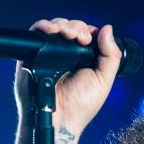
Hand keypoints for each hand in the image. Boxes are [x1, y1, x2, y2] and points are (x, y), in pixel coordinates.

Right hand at [14, 18, 121, 133]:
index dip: (88, 30)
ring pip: (55, 27)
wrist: (60, 118)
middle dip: (77, 27)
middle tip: (81, 39)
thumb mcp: (104, 79)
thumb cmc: (82, 104)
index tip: (89, 38)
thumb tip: (108, 29)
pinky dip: (43, 27)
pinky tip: (52, 31)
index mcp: (83, 58)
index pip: (85, 33)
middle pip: (70, 27)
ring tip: (69, 35)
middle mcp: (66, 54)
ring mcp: (49, 54)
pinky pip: (35, 33)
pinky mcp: (32, 55)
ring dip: (63, 25)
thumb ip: (111, 55)